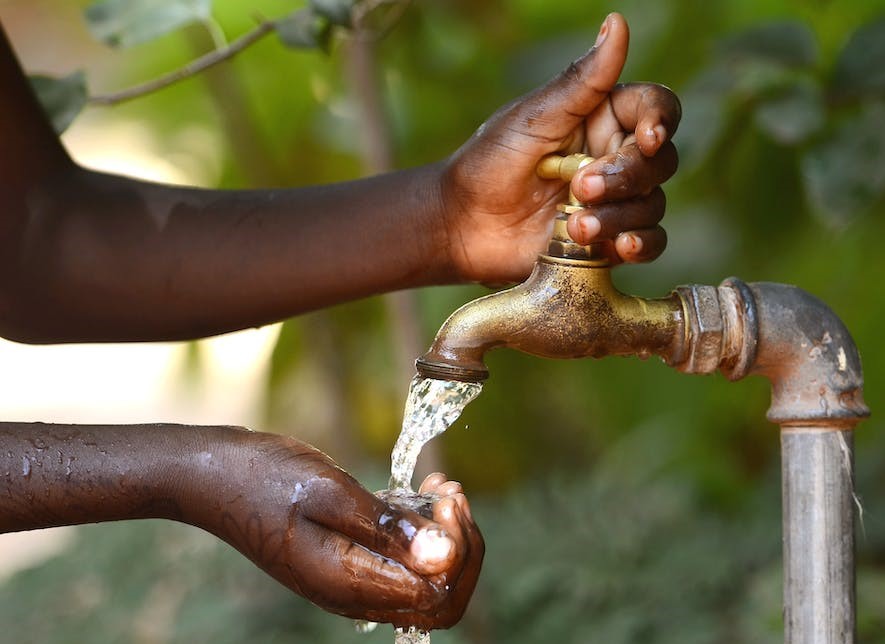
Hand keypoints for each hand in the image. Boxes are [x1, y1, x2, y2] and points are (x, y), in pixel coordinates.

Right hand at [197, 433, 482, 629]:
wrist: (213, 477)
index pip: (437, 595)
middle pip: (439, 600)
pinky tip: (420, 495)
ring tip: (441, 489)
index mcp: (348, 583)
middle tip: (452, 496)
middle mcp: (353, 593)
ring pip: (423, 582)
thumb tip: (443, 557)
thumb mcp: (328, 492)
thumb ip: (385, 528)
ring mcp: (349, 580)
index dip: (457, 551)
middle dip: (461, 549)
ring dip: (445, 538)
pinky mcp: (345, 560)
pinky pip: (399, 563)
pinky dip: (420, 534)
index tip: (447, 499)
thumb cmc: (264, 477)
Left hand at [439, 12, 680, 283]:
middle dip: (627, 176)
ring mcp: (614, 201)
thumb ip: (583, 80)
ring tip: (578, 227)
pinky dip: (640, 244)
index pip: (656, 108)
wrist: (461, 224)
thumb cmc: (489, 162)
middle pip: (660, 161)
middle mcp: (615, 157)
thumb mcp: (535, 118)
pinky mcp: (607, 241)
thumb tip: (618, 23)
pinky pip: (648, 242)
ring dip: (621, 215)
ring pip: (652, 204)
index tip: (647, 138)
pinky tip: (619, 247)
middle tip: (582, 188)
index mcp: (603, 117)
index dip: (661, 120)